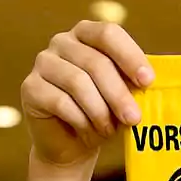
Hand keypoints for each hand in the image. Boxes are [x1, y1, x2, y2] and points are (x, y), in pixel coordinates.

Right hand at [20, 20, 153, 169]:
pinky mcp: (30, 87)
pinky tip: (88, 134)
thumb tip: (149, 84)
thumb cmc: (102, 117)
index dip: (130, 56)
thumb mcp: (122, 99)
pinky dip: (80, 121)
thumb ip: (132, 86)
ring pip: (78, 82)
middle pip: (95, 62)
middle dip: (118, 94)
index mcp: (88, 36)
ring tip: (109, 131)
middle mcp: (62, 42)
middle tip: (134, 119)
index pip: (109, 34)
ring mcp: (43, 62)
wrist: (72, 146)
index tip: (148, 81)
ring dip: (99, 111)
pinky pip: (60, 102)